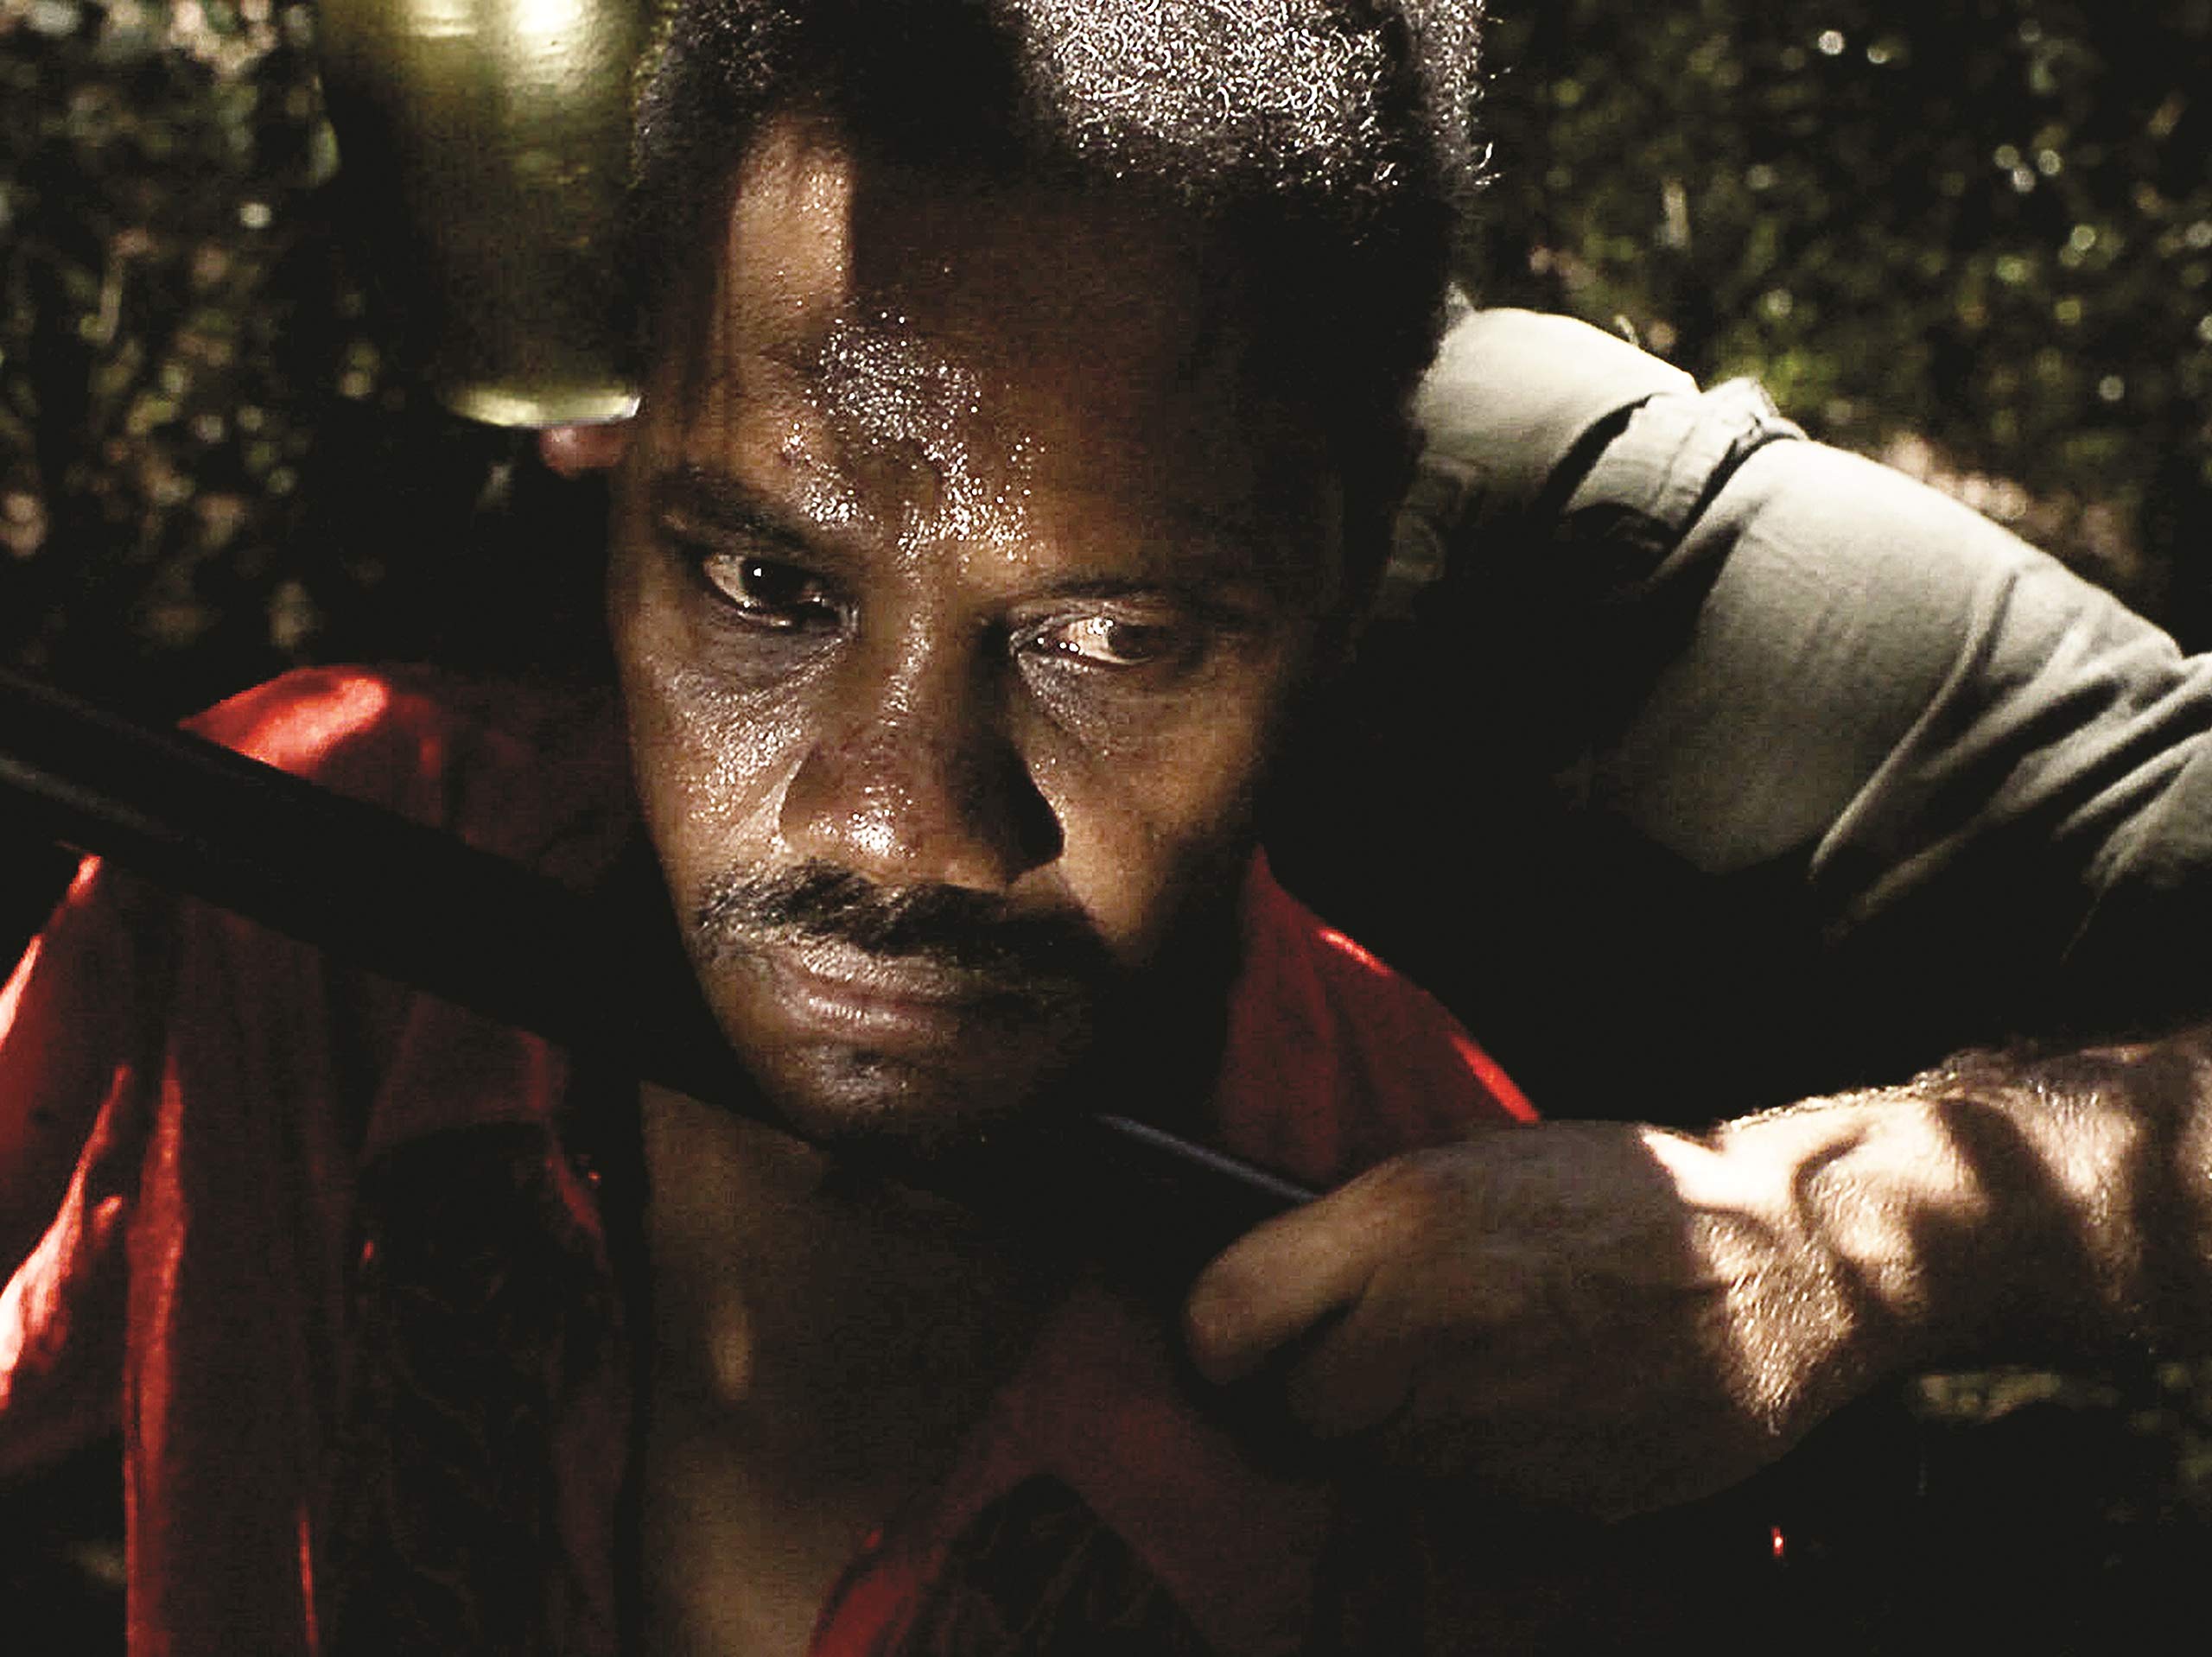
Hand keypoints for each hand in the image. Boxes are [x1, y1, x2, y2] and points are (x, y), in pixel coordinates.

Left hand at [1182, 1115, 1905, 1519]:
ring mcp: (1497, 1422)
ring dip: (1396, 1428)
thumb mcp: (1474, 1160)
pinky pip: (1466, 1494)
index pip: (1225, 1318)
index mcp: (1403, 1219)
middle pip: (1296, 1413)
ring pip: (1378, 1461)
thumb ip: (1360, 1227)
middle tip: (1357, 1355)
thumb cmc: (1625, 1191)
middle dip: (1312, 1392)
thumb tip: (1259, 1285)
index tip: (1234, 1334)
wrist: (1792, 1260)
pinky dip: (1477, 1462)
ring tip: (1465, 1365)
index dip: (1218, 1335)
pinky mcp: (1556, 1494)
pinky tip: (1531, 1401)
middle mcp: (1433, 1327)